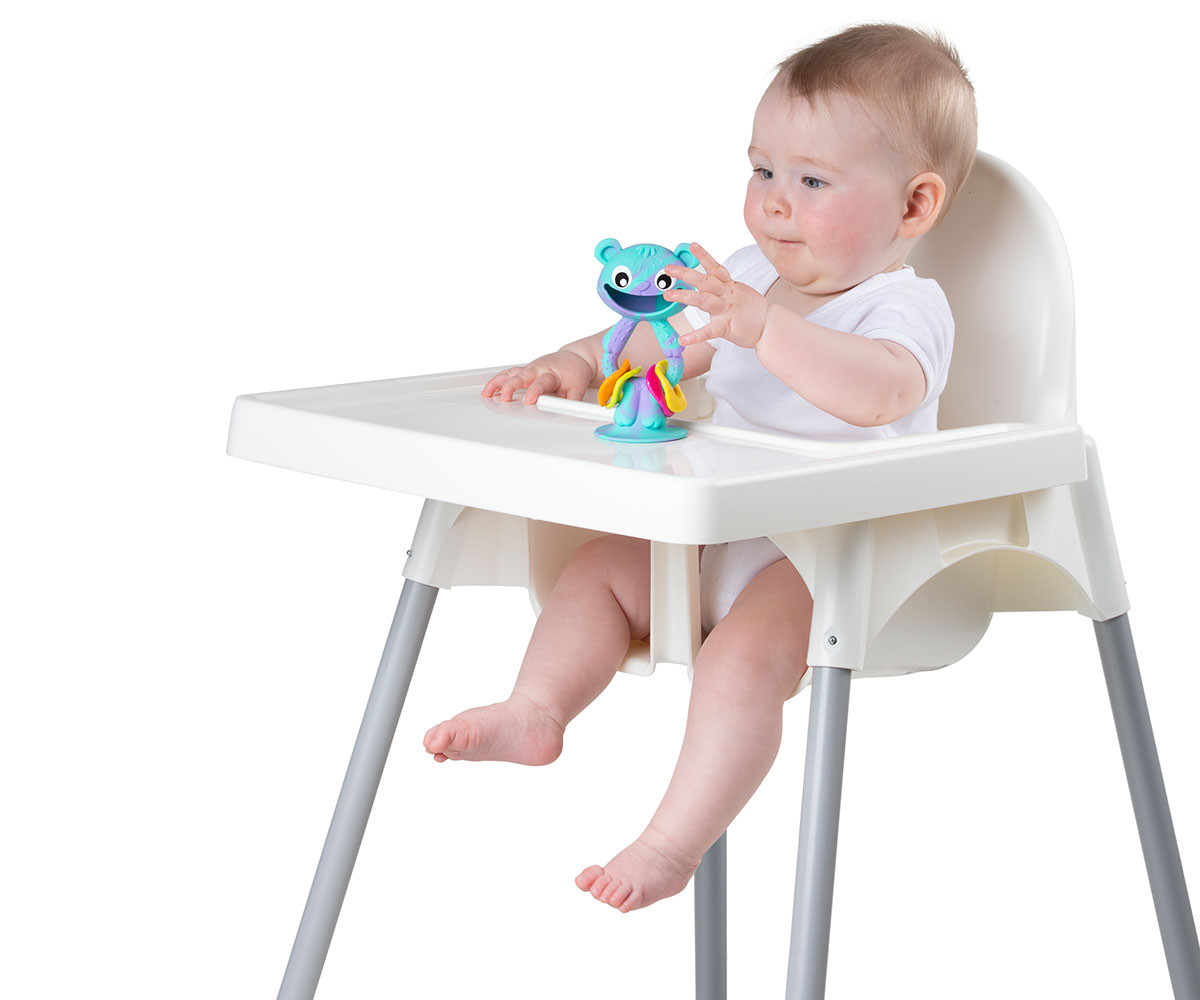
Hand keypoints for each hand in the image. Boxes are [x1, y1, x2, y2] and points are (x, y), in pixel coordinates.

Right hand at [481, 348, 595, 404]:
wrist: (574, 359)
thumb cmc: (574, 374)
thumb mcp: (577, 390)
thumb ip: (571, 403)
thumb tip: (569, 417)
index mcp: (552, 375)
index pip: (541, 383)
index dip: (534, 392)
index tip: (529, 401)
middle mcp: (538, 370)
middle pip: (521, 377)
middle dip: (511, 387)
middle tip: (504, 399)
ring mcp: (529, 369)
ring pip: (510, 374)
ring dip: (498, 383)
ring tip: (486, 394)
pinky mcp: (523, 370)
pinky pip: (507, 374)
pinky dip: (496, 382)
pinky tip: (487, 391)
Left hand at [664, 242, 769, 348]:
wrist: (770, 326)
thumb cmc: (752, 311)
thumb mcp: (737, 292)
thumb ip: (721, 287)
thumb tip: (706, 283)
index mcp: (729, 286)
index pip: (715, 268)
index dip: (703, 256)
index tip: (692, 245)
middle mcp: (727, 295)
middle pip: (705, 280)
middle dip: (686, 274)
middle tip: (669, 269)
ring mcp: (726, 310)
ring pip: (704, 300)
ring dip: (685, 296)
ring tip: (669, 294)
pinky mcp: (727, 327)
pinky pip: (709, 331)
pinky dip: (695, 336)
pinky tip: (682, 339)